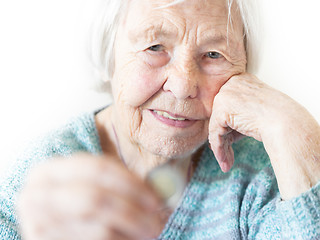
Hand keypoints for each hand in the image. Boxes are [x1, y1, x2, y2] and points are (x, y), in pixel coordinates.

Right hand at [18, 153, 163, 239]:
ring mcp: (39, 225)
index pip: (97, 168)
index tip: (156, 197)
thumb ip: (117, 183)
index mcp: (48, 171)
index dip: (131, 182)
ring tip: (151, 231)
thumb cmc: (77, 205)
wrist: (56, 230)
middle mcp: (36, 196)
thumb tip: (163, 186)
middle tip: (158, 219)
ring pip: (100, 229)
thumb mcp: (90, 186)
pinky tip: (132, 239)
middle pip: (96, 199)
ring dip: (133, 229)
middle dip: (132, 210)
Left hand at [208, 73, 319, 198]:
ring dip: (221, 147)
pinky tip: (226, 161)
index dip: (228, 128)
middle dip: (223, 138)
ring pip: (216, 126)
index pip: (227, 107)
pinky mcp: (221, 108)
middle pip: (220, 116)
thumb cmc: (278, 120)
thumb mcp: (253, 116)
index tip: (230, 144)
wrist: (287, 123)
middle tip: (227, 156)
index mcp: (241, 80)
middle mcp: (231, 84)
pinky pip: (215, 133)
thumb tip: (218, 138)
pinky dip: (219, 149)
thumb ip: (236, 120)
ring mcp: (225, 95)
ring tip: (227, 163)